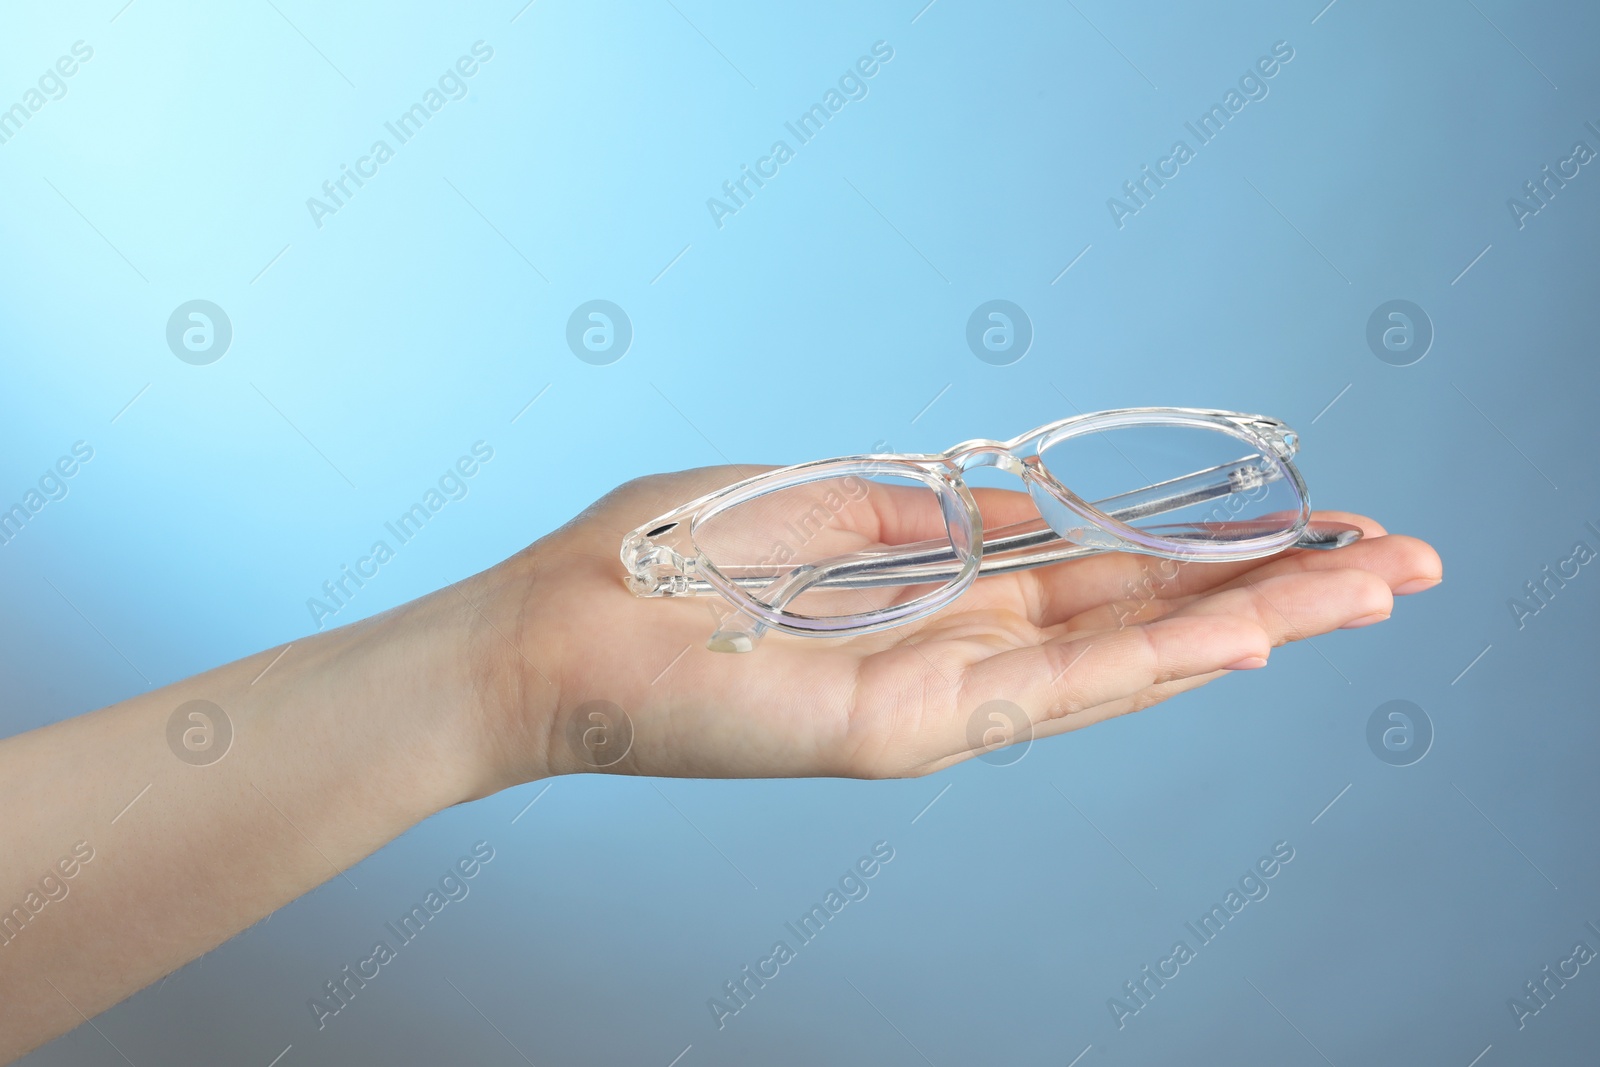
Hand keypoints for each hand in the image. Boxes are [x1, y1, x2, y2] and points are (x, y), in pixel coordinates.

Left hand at [459, 466, 1441, 789]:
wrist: (554, 632)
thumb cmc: (670, 561)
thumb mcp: (821, 507)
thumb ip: (931, 515)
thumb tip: (1025, 508)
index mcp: (943, 602)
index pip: (1104, 581)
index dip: (1210, 555)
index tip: (1309, 525)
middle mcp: (960, 661)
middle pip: (1141, 624)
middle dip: (1273, 591)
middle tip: (1399, 560)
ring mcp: (940, 702)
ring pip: (1124, 662)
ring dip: (1251, 621)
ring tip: (1370, 585)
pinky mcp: (898, 728)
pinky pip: (1042, 691)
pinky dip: (1149, 663)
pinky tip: (1243, 633)